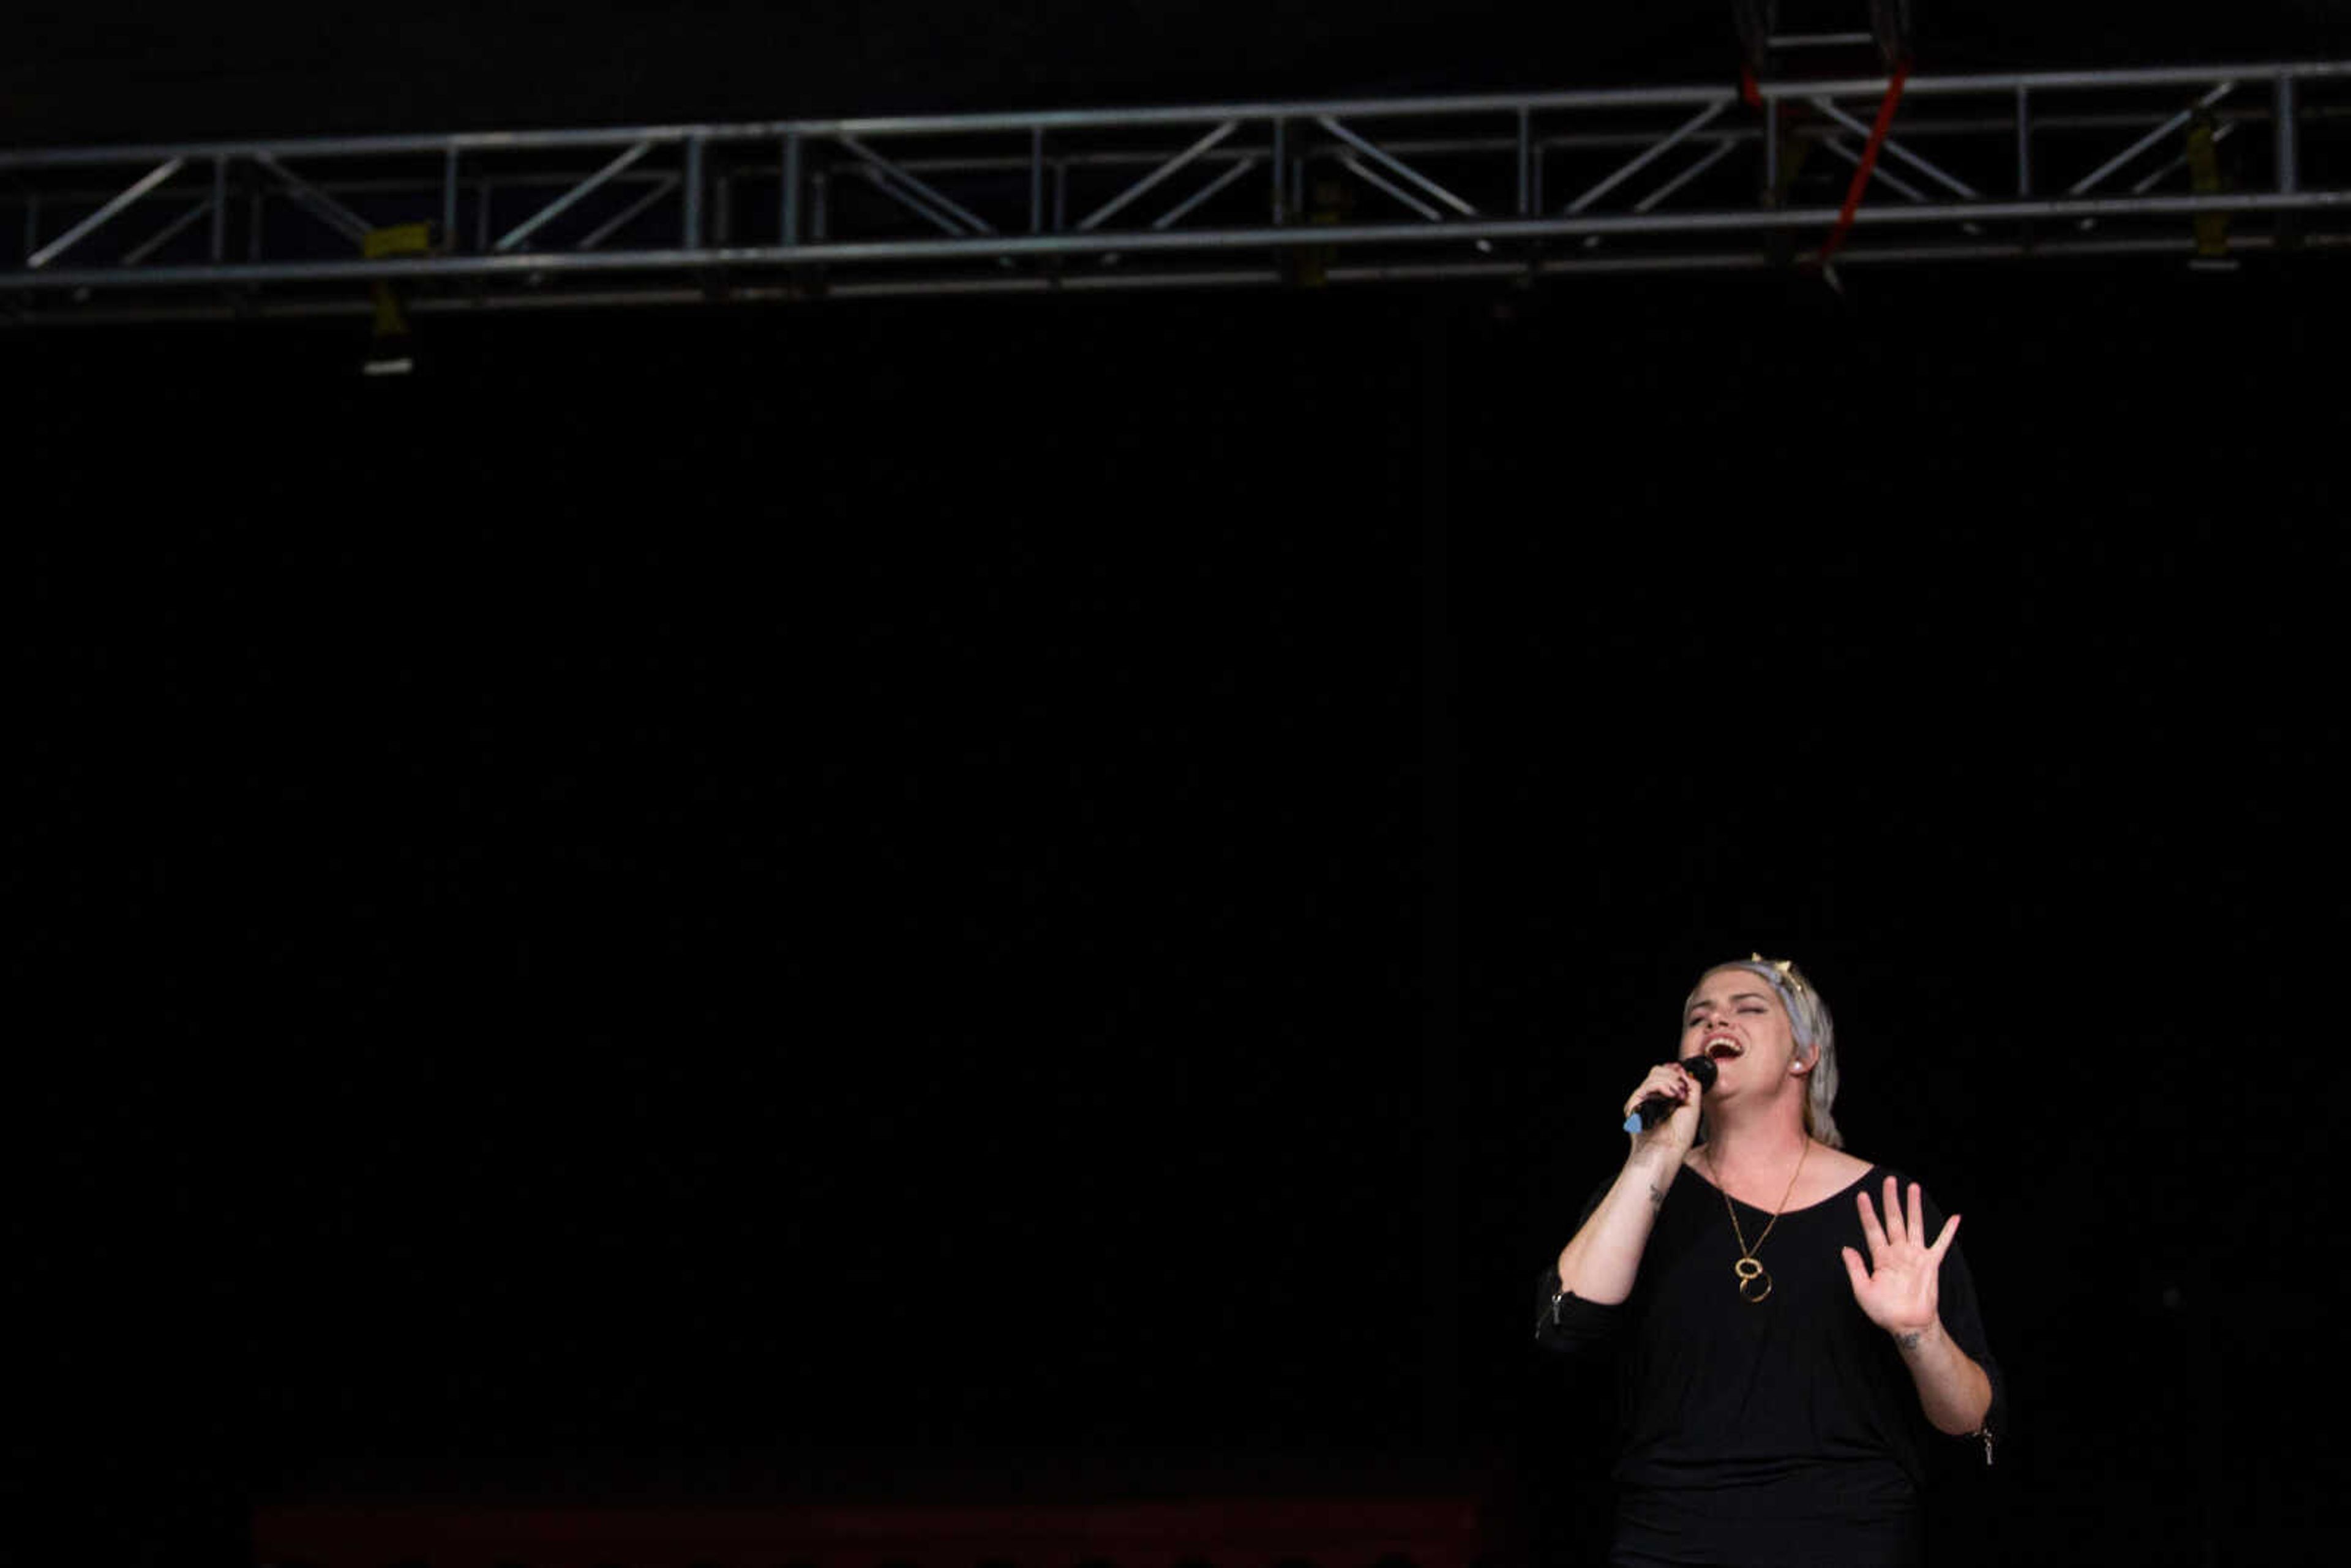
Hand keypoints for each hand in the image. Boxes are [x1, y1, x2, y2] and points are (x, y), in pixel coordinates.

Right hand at [1620, 1060, 1701, 1158]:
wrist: (1667, 1152)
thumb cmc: (1678, 1138)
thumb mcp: (1693, 1107)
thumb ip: (1691, 1086)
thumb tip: (1684, 1071)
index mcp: (1665, 1098)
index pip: (1665, 1074)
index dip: (1675, 1071)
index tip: (1684, 1075)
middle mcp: (1652, 1098)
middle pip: (1658, 1071)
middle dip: (1674, 1076)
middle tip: (1682, 1090)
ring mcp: (1643, 1100)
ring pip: (1653, 1075)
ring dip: (1670, 1080)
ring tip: (1677, 1095)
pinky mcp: (1634, 1104)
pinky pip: (1647, 1085)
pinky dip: (1661, 1086)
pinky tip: (1671, 1095)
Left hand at [1841, 1176, 1958, 1340]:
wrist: (1908, 1326)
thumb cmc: (1884, 1311)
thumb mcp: (1862, 1290)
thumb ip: (1855, 1268)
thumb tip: (1845, 1248)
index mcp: (1881, 1258)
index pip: (1872, 1229)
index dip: (1867, 1213)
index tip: (1861, 1195)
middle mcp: (1898, 1252)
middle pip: (1893, 1220)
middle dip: (1891, 1200)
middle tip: (1888, 1180)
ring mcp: (1915, 1256)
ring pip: (1914, 1225)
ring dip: (1913, 1206)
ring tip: (1912, 1187)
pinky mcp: (1931, 1263)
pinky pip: (1941, 1244)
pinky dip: (1948, 1231)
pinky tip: (1955, 1218)